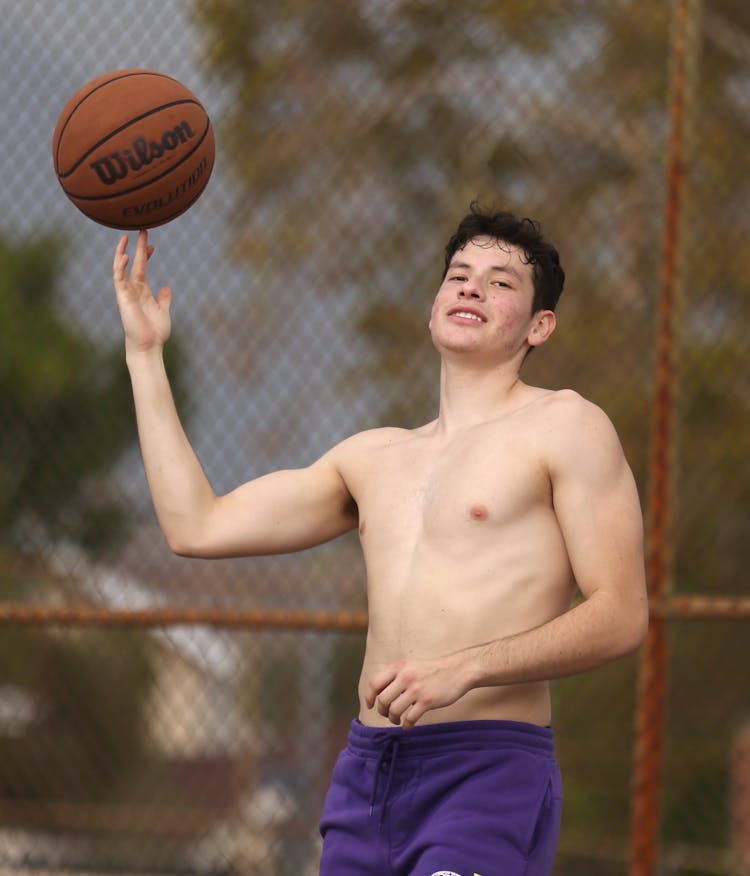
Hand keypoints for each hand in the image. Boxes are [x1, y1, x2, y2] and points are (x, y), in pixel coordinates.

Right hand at [112, 230, 171, 354]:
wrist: (148, 346)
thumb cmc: (155, 332)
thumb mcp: (163, 311)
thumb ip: (164, 299)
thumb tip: (166, 288)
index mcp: (143, 291)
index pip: (142, 268)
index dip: (146, 255)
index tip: (152, 244)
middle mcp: (133, 289)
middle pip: (134, 263)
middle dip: (138, 247)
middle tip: (143, 230)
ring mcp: (126, 292)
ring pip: (121, 267)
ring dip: (123, 252)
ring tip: (126, 237)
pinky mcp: (122, 297)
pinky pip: (119, 279)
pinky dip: (120, 267)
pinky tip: (124, 255)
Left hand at [365, 654, 472, 730]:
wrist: (458, 670)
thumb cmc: (433, 670)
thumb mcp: (411, 665)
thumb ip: (396, 674)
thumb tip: (380, 691)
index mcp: (399, 667)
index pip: (375, 683)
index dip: (369, 696)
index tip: (371, 705)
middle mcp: (405, 676)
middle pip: (382, 699)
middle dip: (382, 711)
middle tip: (387, 714)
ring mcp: (416, 689)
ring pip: (394, 710)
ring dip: (393, 719)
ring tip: (397, 720)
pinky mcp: (427, 701)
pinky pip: (410, 718)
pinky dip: (406, 725)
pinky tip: (409, 725)